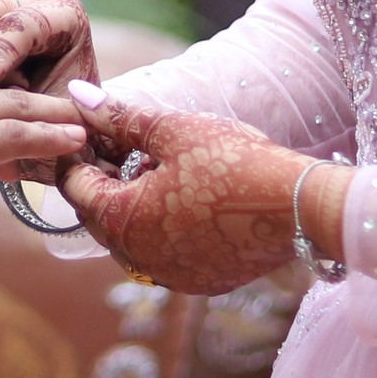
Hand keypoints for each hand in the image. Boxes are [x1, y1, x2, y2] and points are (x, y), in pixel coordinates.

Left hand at [57, 83, 330, 298]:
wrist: (299, 208)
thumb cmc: (234, 163)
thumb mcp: (172, 131)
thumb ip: (120, 117)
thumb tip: (78, 95)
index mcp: (121, 222)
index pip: (76, 187)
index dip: (80, 154)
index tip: (93, 132)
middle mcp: (137, 259)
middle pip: (100, 216)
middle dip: (105, 180)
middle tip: (123, 145)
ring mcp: (169, 276)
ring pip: (131, 238)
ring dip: (133, 206)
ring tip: (159, 169)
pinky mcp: (200, 282)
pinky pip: (165, 255)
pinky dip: (164, 229)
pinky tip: (188, 199)